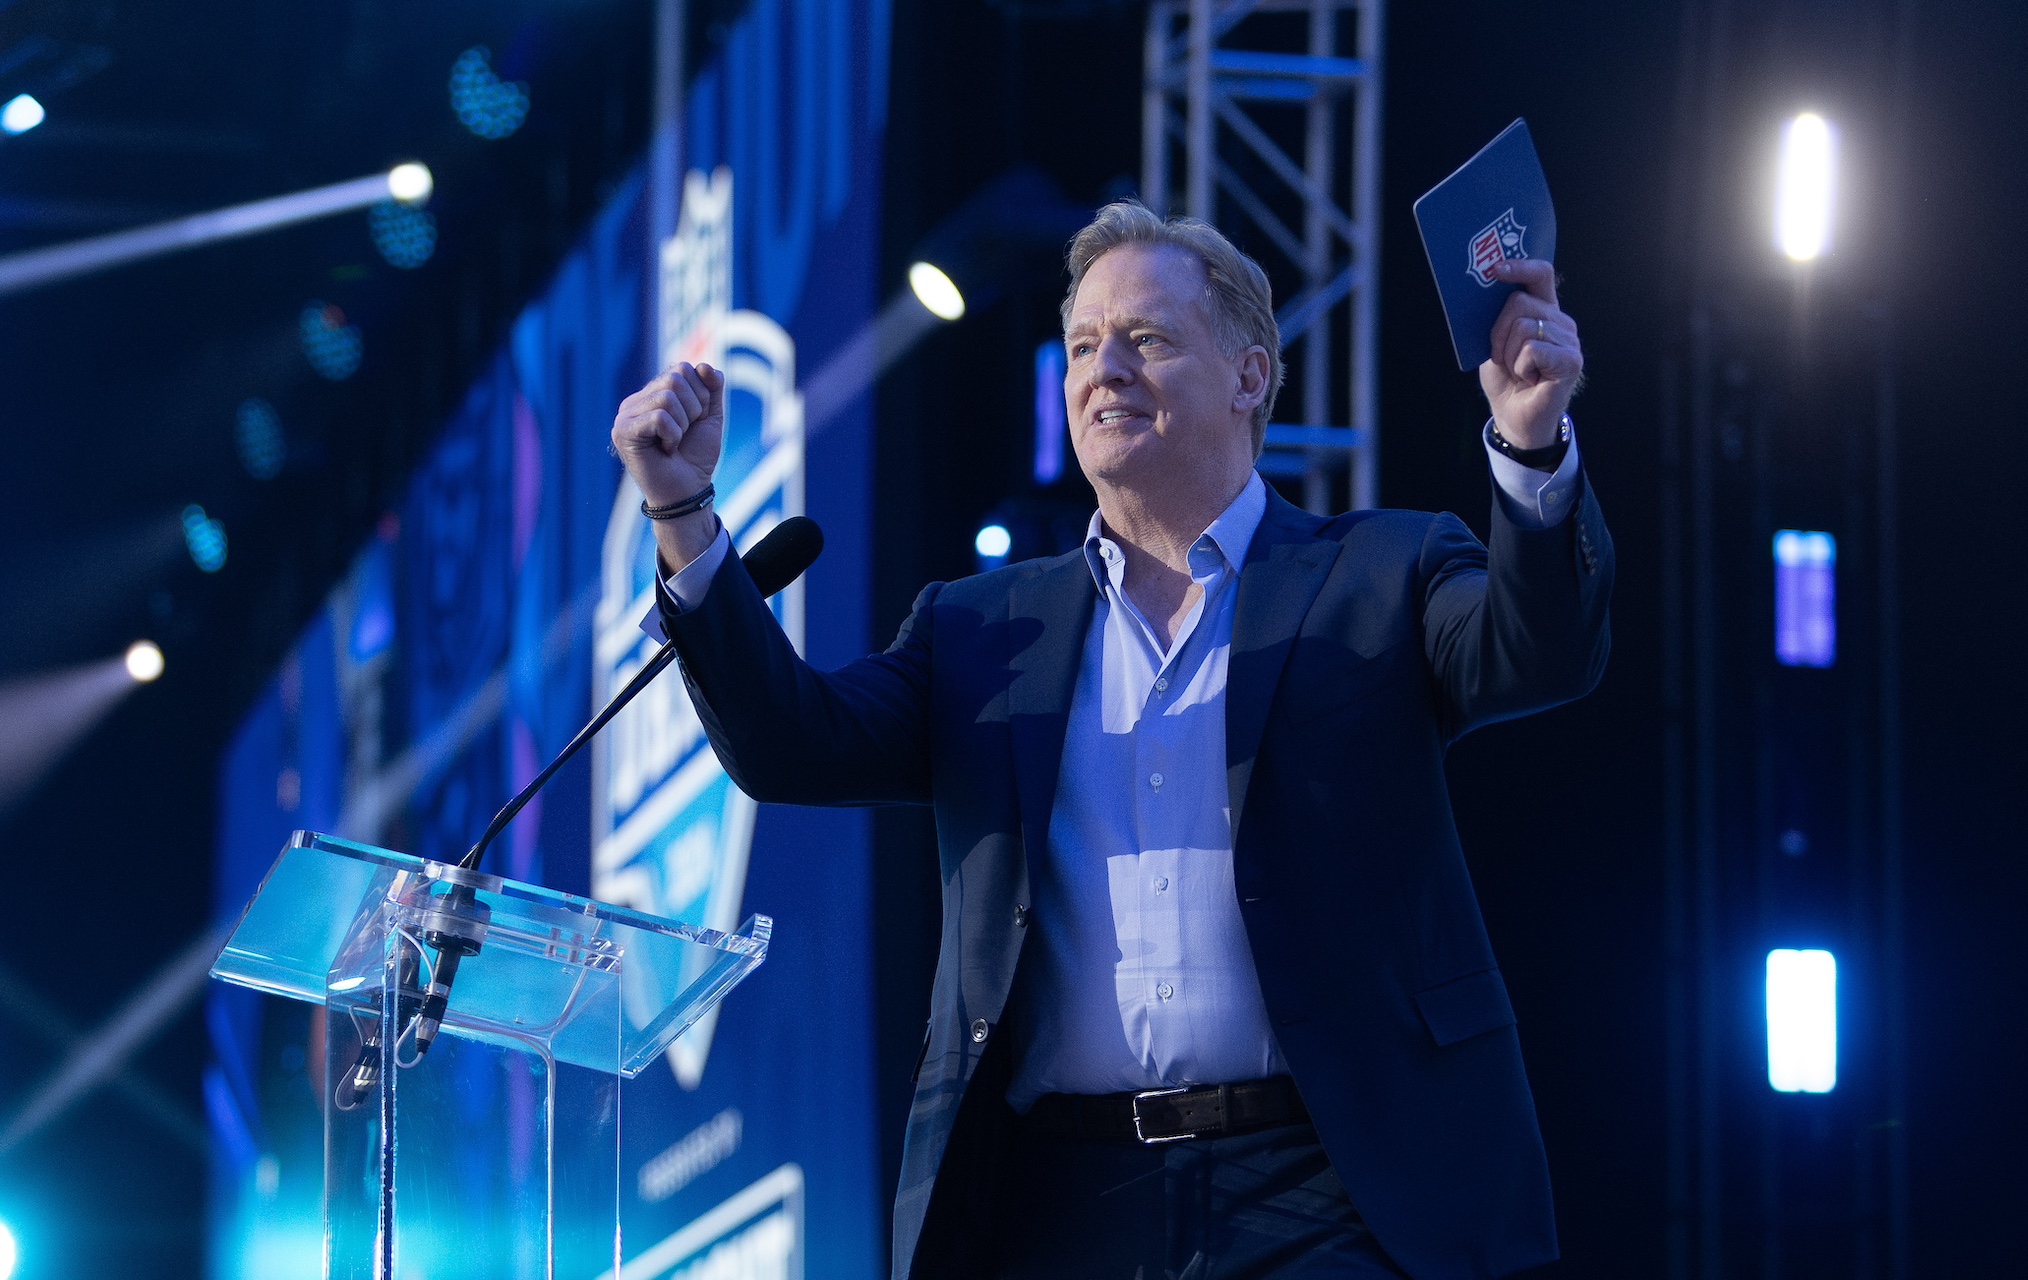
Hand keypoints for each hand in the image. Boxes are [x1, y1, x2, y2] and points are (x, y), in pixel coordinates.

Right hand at [611, 363, 725, 568]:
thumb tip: (703, 365)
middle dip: (694, 408)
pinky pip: (659, 416)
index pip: (684, 368)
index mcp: (653, 393)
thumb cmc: (695, 457)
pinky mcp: (622, 431)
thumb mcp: (710, 417)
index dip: (701, 395)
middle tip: (684, 434)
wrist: (687, 492)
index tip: (694, 422)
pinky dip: (672, 435)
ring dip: (683, 424)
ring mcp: (625, 415)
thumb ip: (711, 389)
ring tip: (674, 443)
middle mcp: (636, 401)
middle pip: (676, 377)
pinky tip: (665, 450)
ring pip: (668, 396)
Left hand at [1478, 259, 1582, 449]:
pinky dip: (1521, 367)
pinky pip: (1532, 349)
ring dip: (1508, 354)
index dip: (1520, 267)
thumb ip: (1495, 318)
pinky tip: (1530, 378)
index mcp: (1543, 311)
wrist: (1513, 417)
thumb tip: (1485, 290)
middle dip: (1497, 332)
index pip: (1541, 275)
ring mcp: (1569, 340)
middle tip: (1502, 357)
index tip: (1495, 269)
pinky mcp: (1571, 360)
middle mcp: (1560, 321)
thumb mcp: (1493, 342)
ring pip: (1523, 327)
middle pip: (1519, 302)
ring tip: (1518, 370)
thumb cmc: (1505, 380)